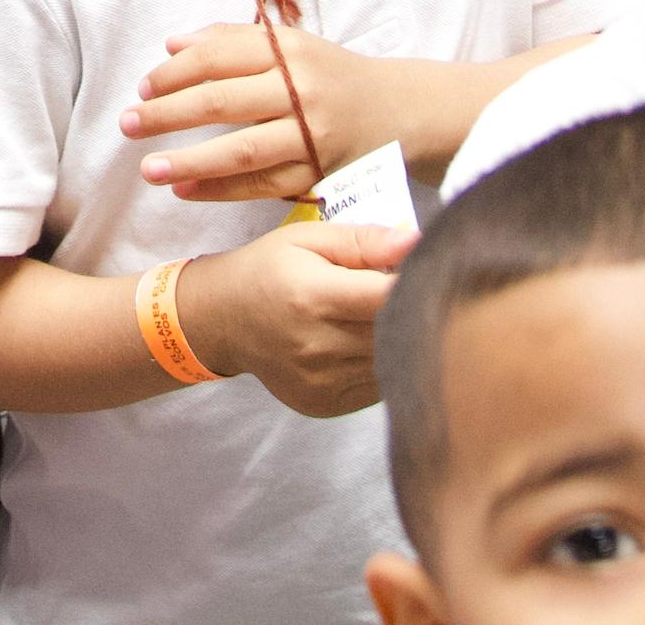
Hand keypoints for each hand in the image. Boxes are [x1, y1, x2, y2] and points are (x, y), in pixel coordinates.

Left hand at [127, 24, 429, 203]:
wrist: (401, 112)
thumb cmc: (331, 76)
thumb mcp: (291, 46)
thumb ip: (232, 41)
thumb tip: (172, 46)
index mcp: (290, 49)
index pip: (218, 57)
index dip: (174, 73)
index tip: (143, 88)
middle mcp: (302, 89)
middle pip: (222, 101)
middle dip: (167, 114)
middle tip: (128, 125)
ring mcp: (313, 135)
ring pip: (242, 150)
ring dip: (190, 161)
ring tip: (149, 169)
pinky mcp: (320, 172)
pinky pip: (263, 185)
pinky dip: (222, 189)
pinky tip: (186, 190)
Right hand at [175, 216, 416, 416]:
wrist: (223, 320)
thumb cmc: (268, 270)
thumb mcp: (308, 239)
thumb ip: (364, 240)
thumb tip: (416, 242)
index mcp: (314, 297)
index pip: (390, 297)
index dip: (415, 283)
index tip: (421, 270)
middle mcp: (319, 347)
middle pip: (396, 331)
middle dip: (410, 309)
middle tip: (401, 289)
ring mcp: (323, 382)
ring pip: (392, 361)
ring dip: (397, 338)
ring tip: (375, 314)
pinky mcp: (326, 405)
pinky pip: (377, 386)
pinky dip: (380, 363)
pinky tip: (362, 343)